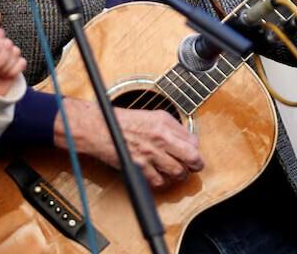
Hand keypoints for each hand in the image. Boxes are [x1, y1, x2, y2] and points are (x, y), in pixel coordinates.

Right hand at [55, 98, 202, 188]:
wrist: (100, 128)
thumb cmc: (122, 122)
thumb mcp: (150, 115)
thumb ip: (169, 126)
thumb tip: (185, 138)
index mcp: (164, 122)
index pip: (193, 140)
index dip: (194, 148)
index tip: (191, 151)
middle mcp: (160, 137)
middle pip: (192, 157)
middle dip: (196, 165)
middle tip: (194, 166)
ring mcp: (151, 153)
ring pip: (178, 172)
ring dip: (179, 175)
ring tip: (176, 172)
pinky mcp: (140, 167)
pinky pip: (159, 181)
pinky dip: (161, 181)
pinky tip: (158, 175)